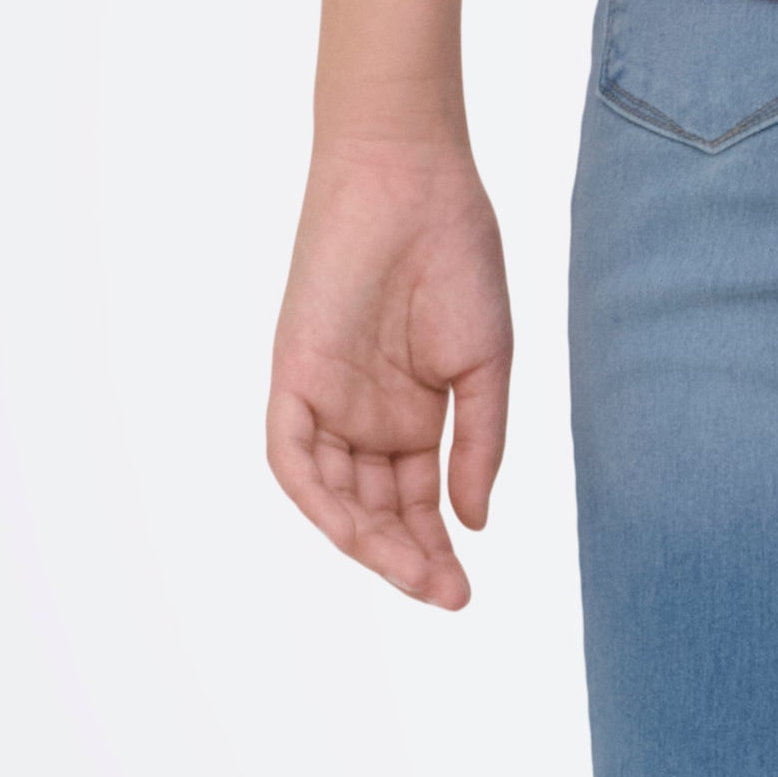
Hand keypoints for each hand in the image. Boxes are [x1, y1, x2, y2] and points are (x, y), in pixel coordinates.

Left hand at [265, 135, 511, 606]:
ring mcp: (325, 398)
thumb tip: (474, 522)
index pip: (415, 503)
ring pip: (334, 496)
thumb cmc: (457, 259)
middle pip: (375, 509)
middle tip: (446, 594)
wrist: (414, 182)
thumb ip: (477, 445)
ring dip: (369, 541)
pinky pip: (292, 457)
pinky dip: (318, 498)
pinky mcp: (292, 376)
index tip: (465, 590)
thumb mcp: (485, 367)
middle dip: (407, 557)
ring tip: (415, 574)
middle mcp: (362, 417)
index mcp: (410, 414)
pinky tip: (356, 531)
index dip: (436, 549)